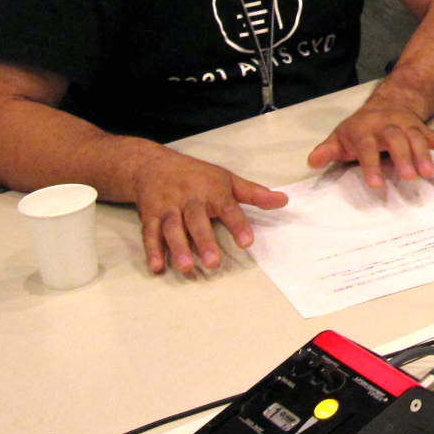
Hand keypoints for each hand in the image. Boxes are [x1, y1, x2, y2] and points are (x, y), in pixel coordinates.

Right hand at [131, 151, 288, 274]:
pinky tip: (156, 267)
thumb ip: (254, 193)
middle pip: (196, 221)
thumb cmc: (197, 175)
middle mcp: (189, 199)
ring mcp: (168, 208)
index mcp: (212, 191)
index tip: (247, 242)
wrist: (153, 165)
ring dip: (178, 248)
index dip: (237, 225)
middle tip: (214, 263)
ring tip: (187, 268)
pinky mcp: (150, 216)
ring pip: (172, 228)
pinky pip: (150, 234)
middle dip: (204, 242)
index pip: (227, 208)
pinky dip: (152, 250)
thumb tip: (283, 200)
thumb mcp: (228, 180)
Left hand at [306, 95, 433, 188]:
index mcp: (365, 130)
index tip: (376, 185)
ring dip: (424, 155)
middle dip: (403, 157)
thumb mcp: (340, 137)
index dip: (371, 165)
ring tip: (429, 174)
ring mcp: (408, 126)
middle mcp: (388, 126)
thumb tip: (312, 162)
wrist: (389, 103)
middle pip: (396, 139)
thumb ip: (327, 151)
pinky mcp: (422, 129)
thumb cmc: (361, 128)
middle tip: (409, 178)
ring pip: (417, 137)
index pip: (367, 146)